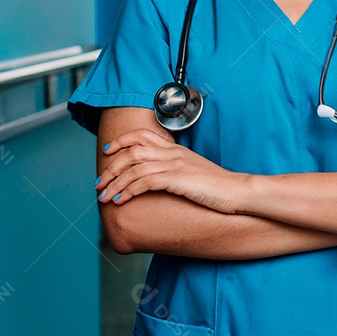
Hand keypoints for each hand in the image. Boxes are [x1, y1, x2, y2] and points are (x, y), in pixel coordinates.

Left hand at [95, 128, 244, 213]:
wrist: (237, 191)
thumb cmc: (217, 187)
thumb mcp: (192, 172)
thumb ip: (174, 170)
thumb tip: (157, 180)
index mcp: (175, 149)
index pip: (142, 135)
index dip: (121, 141)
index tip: (107, 151)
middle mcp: (172, 153)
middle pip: (132, 151)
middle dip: (111, 167)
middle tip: (99, 183)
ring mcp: (175, 165)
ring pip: (134, 167)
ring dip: (115, 182)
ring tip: (104, 197)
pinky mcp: (178, 179)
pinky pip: (145, 182)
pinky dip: (129, 191)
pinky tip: (121, 201)